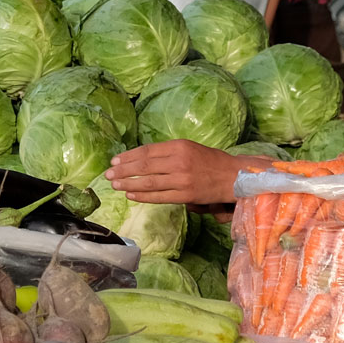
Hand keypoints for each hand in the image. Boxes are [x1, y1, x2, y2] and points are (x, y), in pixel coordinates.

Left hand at [106, 140, 245, 205]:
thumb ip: (168, 152)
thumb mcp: (189, 148)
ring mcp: (182, 179)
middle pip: (144, 166)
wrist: (234, 176)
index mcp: (179, 146)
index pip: (147, 151)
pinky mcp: (186, 195)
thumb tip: (141, 159)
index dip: (128, 157)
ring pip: (149, 182)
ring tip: (115, 185)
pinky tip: (131, 194)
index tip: (115, 161)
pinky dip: (143, 196)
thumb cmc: (211, 161)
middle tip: (108, 174)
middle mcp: (179, 161)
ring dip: (129, 184)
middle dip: (123, 170)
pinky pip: (159, 196)